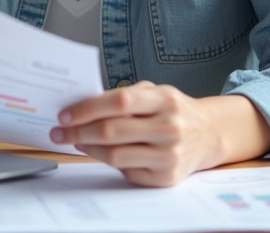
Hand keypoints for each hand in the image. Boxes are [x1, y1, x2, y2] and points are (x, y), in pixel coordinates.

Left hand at [51, 82, 269, 186]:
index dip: (87, 108)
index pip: (119, 102)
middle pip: (112, 131)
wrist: (209, 135)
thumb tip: (84, 104)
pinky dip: (108, 161)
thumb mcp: (157, 92)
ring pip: (115, 155)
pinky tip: (99, 152)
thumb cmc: (174, 110)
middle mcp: (169, 128)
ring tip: (75, 141)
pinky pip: (126, 171)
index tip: (65, 114)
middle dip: (78, 131)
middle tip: (60, 131)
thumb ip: (127, 95)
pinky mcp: (166, 177)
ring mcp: (168, 155)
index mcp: (165, 100)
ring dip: (88, 148)